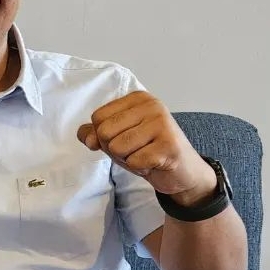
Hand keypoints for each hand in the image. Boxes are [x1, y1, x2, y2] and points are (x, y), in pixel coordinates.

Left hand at [77, 91, 216, 204]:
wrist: (182, 171)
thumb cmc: (147, 150)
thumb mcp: (117, 137)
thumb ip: (95, 133)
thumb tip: (87, 137)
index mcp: (137, 99)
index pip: (97, 117)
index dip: (103, 136)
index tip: (125, 138)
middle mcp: (152, 106)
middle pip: (104, 132)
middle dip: (114, 149)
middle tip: (135, 150)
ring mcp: (163, 124)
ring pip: (117, 148)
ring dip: (127, 159)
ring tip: (145, 155)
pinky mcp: (169, 146)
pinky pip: (134, 161)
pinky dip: (140, 168)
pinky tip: (154, 163)